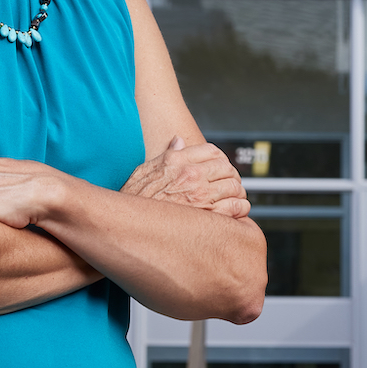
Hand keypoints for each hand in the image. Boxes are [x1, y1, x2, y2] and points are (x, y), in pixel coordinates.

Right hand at [122, 136, 249, 218]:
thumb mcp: (143, 171)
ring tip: (235, 199)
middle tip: (231, 186)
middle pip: (227, 168)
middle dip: (232, 177)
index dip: (221, 159)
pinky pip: (236, 208)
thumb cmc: (131, 201)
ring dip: (238, 193)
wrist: (125, 226)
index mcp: (177, 161)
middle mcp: (191, 175)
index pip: (212, 151)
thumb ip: (165, 155)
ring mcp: (201, 196)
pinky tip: (236, 213)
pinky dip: (240, 209)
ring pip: (235, 187)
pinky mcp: (208, 217)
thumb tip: (178, 141)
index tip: (221, 168)